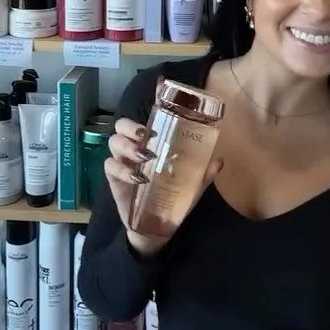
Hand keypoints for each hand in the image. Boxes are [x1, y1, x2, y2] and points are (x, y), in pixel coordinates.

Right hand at [105, 117, 221, 255]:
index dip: (150, 107)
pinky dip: (122, 169)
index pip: (148, 118)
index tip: (158, 104)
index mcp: (153, 142)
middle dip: (131, 127)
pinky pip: (110, 166)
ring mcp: (122, 161)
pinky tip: (137, 178)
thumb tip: (219, 160)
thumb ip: (204, 173)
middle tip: (146, 136)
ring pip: (114, 142)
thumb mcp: (192, 185)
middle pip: (122, 125)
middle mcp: (134, 147)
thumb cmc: (173, 196)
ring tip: (145, 157)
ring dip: (127, 146)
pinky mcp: (113, 178)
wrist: (157, 225)